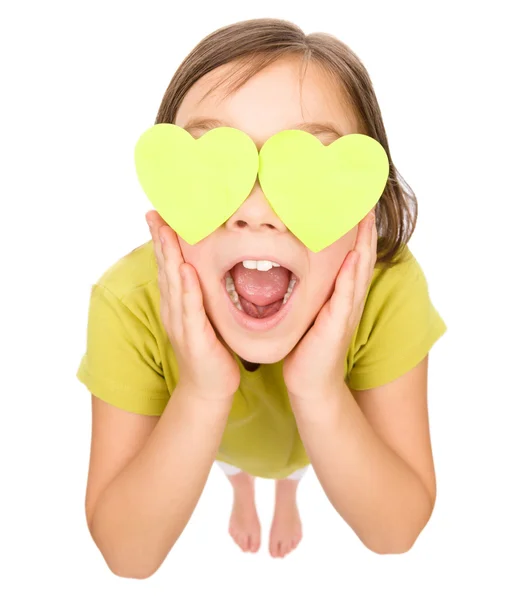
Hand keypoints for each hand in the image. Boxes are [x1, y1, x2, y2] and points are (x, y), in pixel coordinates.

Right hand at [146, 210, 239, 402]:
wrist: (209, 388)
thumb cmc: (210, 349)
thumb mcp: (203, 315)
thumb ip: (200, 293)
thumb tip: (205, 267)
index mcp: (176, 303)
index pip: (167, 266)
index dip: (162, 241)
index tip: (158, 214)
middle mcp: (174, 310)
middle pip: (165, 270)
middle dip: (160, 241)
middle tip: (154, 213)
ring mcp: (181, 324)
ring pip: (174, 285)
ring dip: (169, 257)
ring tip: (165, 232)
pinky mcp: (194, 338)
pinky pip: (191, 310)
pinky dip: (188, 289)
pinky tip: (186, 270)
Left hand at [283, 209, 377, 401]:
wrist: (309, 380)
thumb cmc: (306, 345)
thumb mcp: (308, 310)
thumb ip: (308, 288)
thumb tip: (292, 263)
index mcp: (340, 292)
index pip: (352, 254)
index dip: (356, 228)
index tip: (354, 200)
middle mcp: (348, 298)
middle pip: (362, 255)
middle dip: (365, 226)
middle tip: (366, 196)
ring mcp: (346, 311)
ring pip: (359, 270)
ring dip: (364, 242)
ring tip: (366, 216)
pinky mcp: (337, 325)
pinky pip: (347, 296)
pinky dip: (352, 275)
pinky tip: (354, 256)